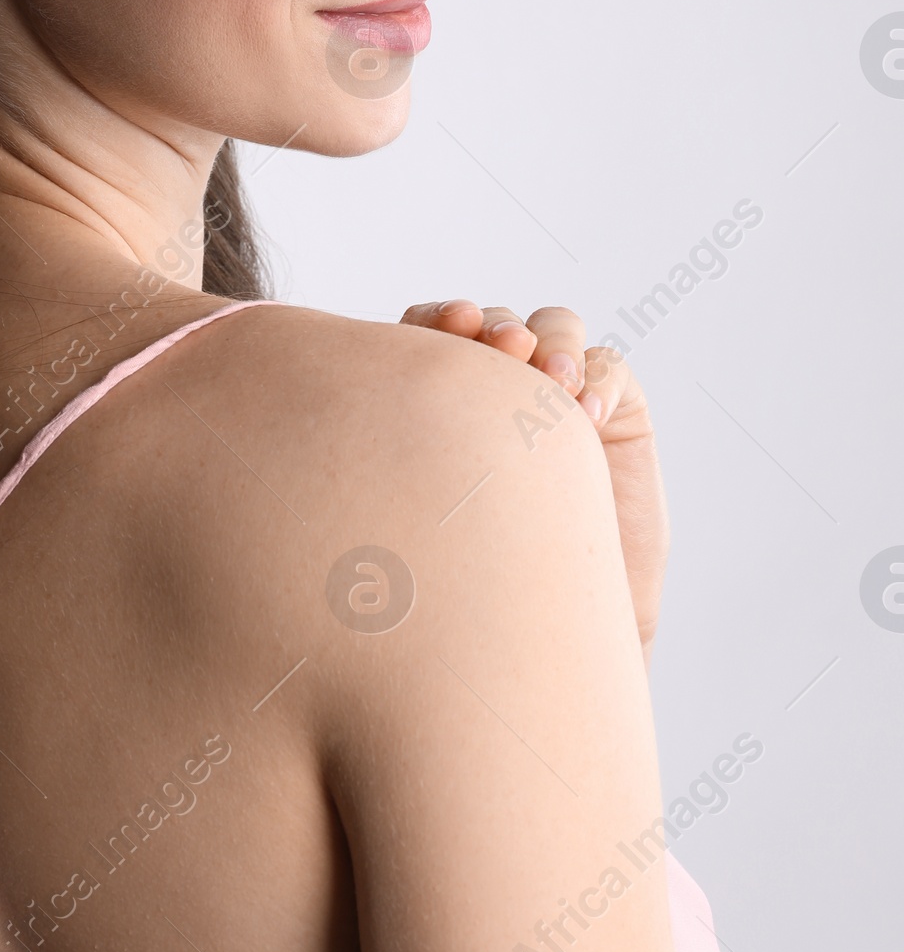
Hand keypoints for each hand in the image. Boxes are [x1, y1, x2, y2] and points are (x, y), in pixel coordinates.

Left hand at [400, 301, 668, 660]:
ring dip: (552, 341)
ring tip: (555, 379)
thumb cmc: (471, 589)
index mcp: (435, 402)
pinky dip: (600, 378)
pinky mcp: (615, 411)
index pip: (426, 334)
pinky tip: (590, 414)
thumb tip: (336, 432)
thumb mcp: (423, 519)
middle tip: (503, 347)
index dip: (435, 320)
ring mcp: (556, 395)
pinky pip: (609, 369)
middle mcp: (494, 389)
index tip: (446, 328)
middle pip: (492, 325)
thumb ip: (397, 462)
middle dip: (496, 328)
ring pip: (553, 329)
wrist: (556, 631)